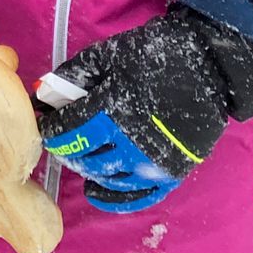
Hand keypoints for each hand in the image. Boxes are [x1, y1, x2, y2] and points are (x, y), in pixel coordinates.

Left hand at [37, 8, 252, 212]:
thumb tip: (42, 94)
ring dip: (87, 169)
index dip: (51, 129)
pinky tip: (96, 190)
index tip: (44, 125)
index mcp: (112, 109)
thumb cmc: (155, 54)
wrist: (210, 66)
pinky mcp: (170, 175)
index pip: (68, 130)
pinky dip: (112, 198)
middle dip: (67, 148)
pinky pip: (135, 197)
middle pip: (83, 157)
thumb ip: (75, 75)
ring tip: (81, 157)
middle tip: (62, 139)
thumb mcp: (110, 54)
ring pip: (106, 178)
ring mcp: (151, 164)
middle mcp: (129, 143)